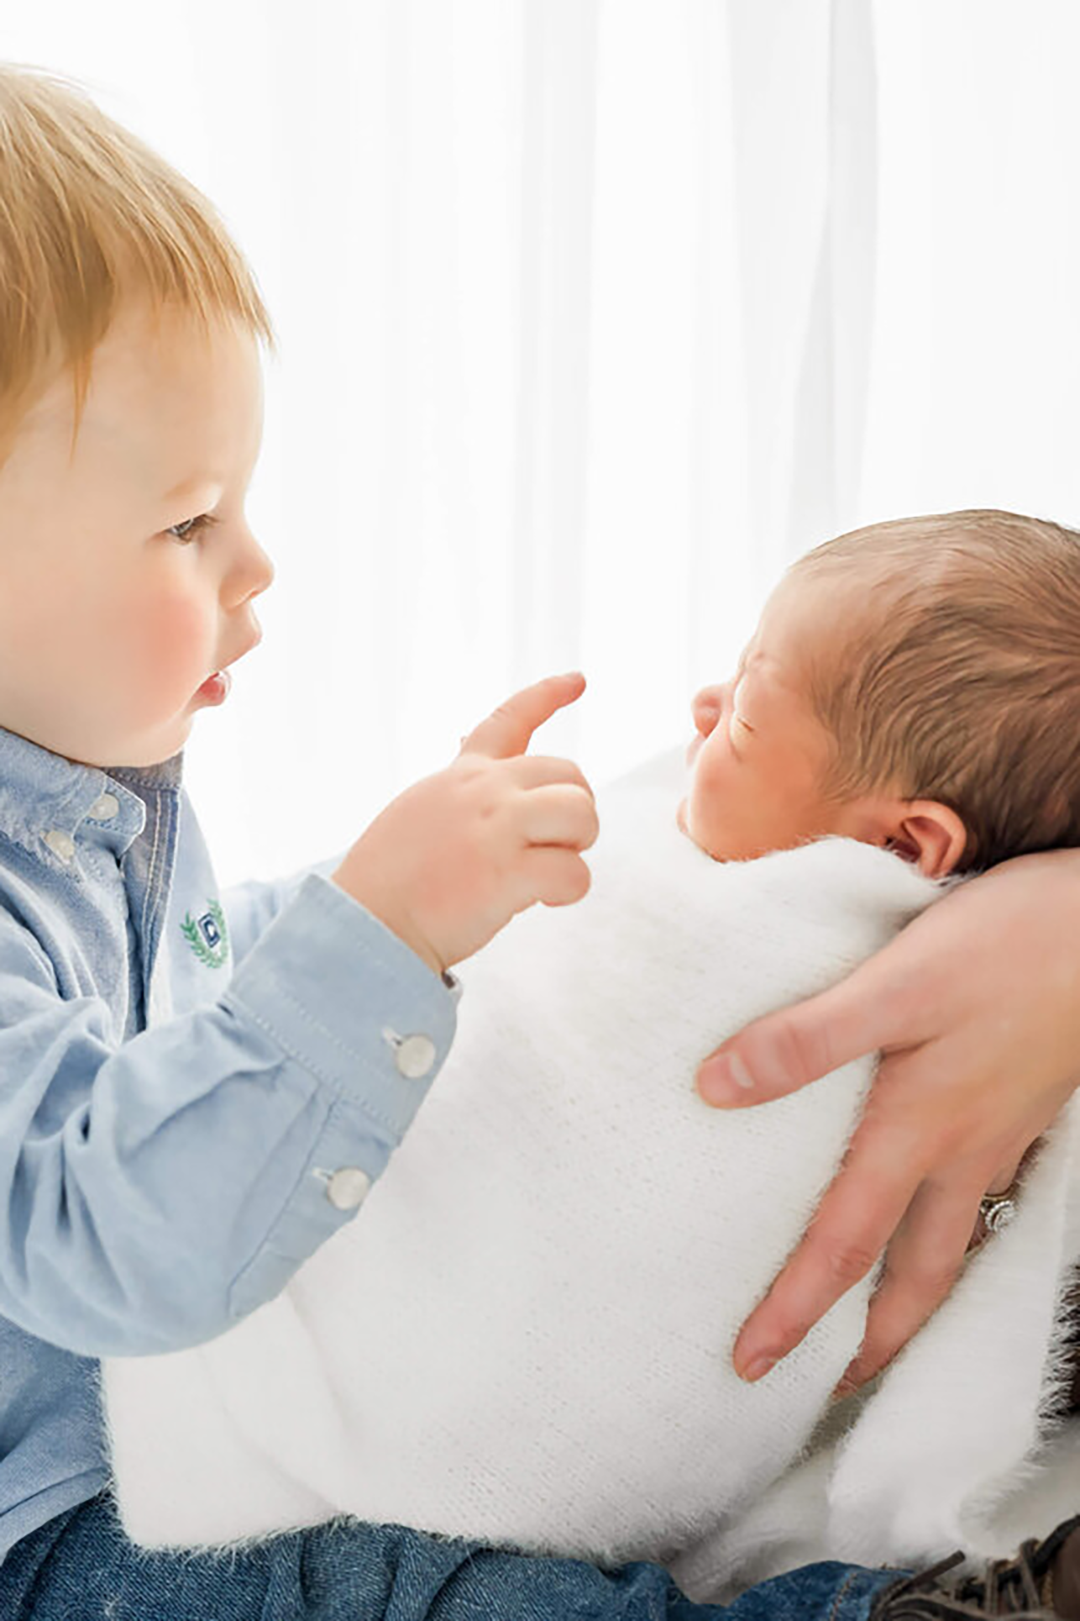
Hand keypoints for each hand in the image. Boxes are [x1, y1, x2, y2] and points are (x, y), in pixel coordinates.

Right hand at [331, 672, 597, 974]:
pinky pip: (575, 873)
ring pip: (582, 814)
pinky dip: (569, 891)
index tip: (578, 680)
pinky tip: (542, 900)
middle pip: (571, 775)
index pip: (510, 720)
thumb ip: (463, 799)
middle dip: (578, 813)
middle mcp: (484, 791)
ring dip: (578, 846)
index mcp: (462, 777)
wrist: (365, 921)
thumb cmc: (392, 881)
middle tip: (556, 846)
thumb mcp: (422, 814)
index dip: (548, 695)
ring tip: (550, 870)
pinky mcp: (508, 872)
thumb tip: (509, 801)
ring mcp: (497, 827)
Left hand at [694, 847, 1079, 1389]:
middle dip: (869, 1341)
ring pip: (952, 1238)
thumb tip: (715, 1089)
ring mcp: (999, 1129)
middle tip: (827, 1386)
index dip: (796, 1310)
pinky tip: (932, 1204)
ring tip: (878, 1324)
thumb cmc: (1012, 946)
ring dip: (911, 1296)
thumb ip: (808, 1039)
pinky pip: (979, 1193)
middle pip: (915, 1273)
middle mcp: (961, 1147)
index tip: (752, 1365)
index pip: (843, 1244)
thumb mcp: (898, 984)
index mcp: (917, 1130)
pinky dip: (947, 1224)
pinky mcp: (1021, 1100)